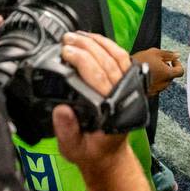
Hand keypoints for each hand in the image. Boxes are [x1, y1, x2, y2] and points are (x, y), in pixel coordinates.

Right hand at [52, 32, 133, 167]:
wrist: (107, 155)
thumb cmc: (91, 150)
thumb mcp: (72, 148)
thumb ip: (66, 131)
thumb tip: (61, 110)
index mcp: (111, 112)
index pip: (98, 77)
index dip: (82, 61)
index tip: (66, 52)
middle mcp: (123, 97)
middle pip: (107, 62)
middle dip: (86, 46)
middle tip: (67, 39)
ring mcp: (128, 88)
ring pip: (117, 57)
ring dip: (97, 42)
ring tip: (78, 35)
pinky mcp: (127, 83)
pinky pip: (121, 59)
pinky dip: (108, 46)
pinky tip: (93, 39)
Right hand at [131, 47, 184, 95]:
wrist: (125, 74)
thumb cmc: (140, 62)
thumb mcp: (155, 52)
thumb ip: (168, 54)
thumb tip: (177, 55)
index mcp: (168, 74)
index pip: (180, 71)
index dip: (177, 64)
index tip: (172, 60)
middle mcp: (164, 84)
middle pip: (171, 76)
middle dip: (167, 68)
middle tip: (159, 62)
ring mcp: (156, 90)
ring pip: (163, 81)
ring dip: (160, 75)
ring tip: (150, 68)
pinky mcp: (149, 93)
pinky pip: (155, 86)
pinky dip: (153, 80)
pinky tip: (146, 74)